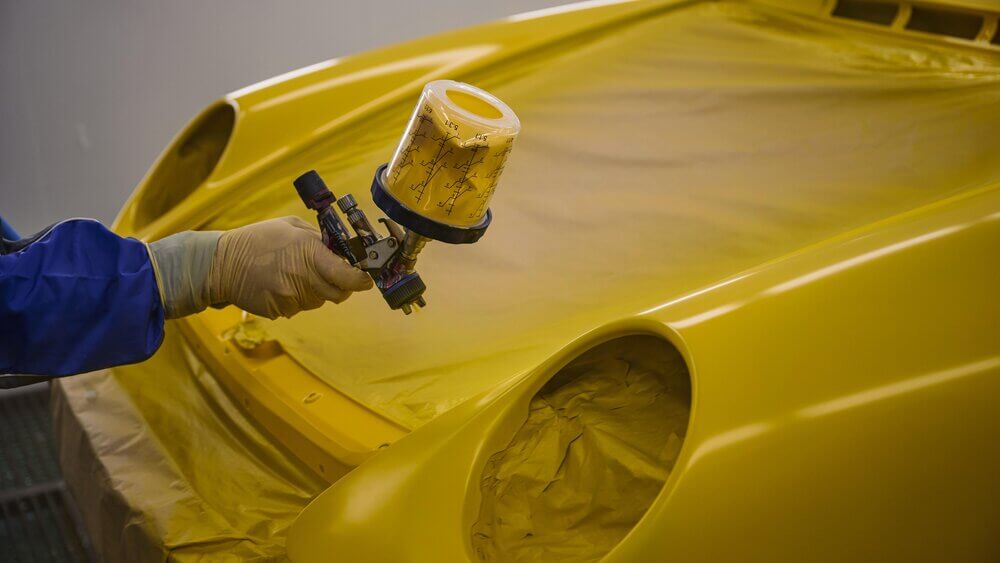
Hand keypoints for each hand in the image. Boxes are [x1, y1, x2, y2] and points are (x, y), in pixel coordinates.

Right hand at [208, 216, 372, 318]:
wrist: (222, 263)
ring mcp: (292, 298)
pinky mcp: (280, 310)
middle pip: (339, 293)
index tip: (365, 278)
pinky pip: (300, 307)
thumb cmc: (257, 240)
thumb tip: (339, 250)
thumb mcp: (291, 228)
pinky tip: (281, 283)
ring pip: (319, 301)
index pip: (349, 277)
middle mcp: (304, 279)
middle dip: (340, 284)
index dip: (361, 279)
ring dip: (317, 290)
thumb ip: (318, 240)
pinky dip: (297, 297)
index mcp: (310, 254)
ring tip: (295, 273)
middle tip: (332, 273)